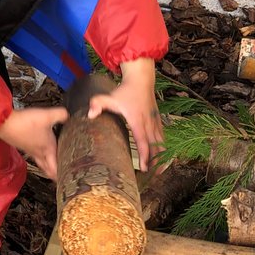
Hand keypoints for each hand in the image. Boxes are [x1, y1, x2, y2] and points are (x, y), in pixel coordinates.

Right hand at [0, 106, 68, 180]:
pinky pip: (32, 154)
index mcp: (47, 148)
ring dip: (46, 166)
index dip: (61, 175)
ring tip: (50, 167)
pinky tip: (37, 149)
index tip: (66, 179)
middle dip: (53, 174)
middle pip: (46, 168)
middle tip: (59, 178)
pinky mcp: (22, 144)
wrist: (5, 123)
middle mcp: (38, 151)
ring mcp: (29, 149)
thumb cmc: (24, 123)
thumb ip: (60, 115)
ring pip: (40, 161)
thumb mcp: (47, 116)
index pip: (55, 167)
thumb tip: (67, 115)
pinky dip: (38, 155)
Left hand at [87, 58, 162, 172]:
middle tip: (155, 176)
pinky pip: (162, 136)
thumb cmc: (124, 90)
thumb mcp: (108, 97)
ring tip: (160, 170)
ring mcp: (154, 121)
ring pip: (161, 142)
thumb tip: (89, 115)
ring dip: (162, 156)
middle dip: (156, 162)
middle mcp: (148, 123)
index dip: (145, 156)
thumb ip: (97, 104)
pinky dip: (164, 147)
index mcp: (137, 121)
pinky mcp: (157, 119)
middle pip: (155, 146)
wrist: (141, 78)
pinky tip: (163, 154)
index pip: (143, 142)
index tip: (145, 169)